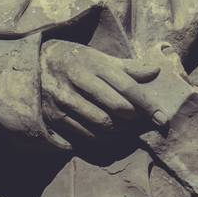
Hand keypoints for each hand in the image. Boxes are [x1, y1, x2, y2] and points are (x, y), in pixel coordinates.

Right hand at [40, 42, 164, 146]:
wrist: (35, 63)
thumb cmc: (74, 59)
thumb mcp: (99, 57)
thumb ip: (127, 67)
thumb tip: (156, 71)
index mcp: (92, 63)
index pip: (126, 86)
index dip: (147, 104)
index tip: (162, 118)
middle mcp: (78, 80)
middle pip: (116, 108)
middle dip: (135, 119)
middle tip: (144, 124)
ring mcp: (65, 100)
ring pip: (102, 124)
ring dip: (121, 132)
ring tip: (129, 130)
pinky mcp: (55, 116)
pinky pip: (85, 135)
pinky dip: (102, 139)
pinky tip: (110, 135)